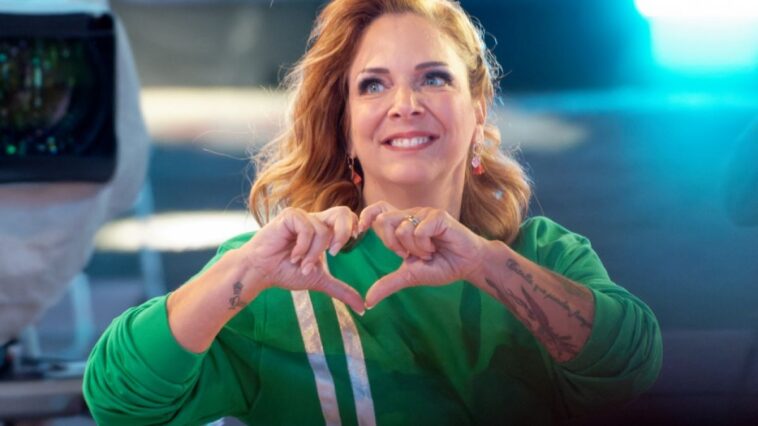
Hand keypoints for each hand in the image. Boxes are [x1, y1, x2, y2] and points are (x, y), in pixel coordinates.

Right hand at [238, 206, 364, 313]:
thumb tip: (363, 309)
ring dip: (313, 254)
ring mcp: (303, 216)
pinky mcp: (290, 216)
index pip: (349, 218)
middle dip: (343, 234)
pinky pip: (307, 229)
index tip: (341, 250)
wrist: (261, 272)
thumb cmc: (286, 272)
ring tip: (300, 264)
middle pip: (343, 212)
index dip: (353, 229)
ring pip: (323, 231)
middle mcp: (315, 220)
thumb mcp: (319, 280)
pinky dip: (302, 247)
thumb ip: (341, 290)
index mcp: (324, 230)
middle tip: (333, 253)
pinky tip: (292, 255)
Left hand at [357, 201, 487, 308]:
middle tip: (408, 254)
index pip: (378, 210)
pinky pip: (419, 231)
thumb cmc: (440, 266)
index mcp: (402, 224)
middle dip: (393, 244)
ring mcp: (424, 213)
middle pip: (384, 221)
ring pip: (402, 229)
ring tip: (428, 252)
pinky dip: (425, 246)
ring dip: (414, 249)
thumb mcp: (409, 276)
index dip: (366, 215)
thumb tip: (367, 302)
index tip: (360, 230)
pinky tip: (436, 247)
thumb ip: (388, 284)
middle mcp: (411, 215)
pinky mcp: (438, 216)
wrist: (467, 266)